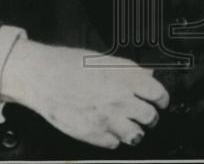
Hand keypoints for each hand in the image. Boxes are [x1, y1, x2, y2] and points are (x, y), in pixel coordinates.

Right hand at [0, 39, 168, 148]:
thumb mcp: (104, 59)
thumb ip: (129, 70)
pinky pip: (114, 144)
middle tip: (145, 114)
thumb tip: (147, 75)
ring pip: (136, 135)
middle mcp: (120, 99)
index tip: (160, 101)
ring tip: (129, 125)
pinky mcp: (92, 134)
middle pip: (150, 117)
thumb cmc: (69, 63)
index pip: (158, 94)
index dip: (161, 99)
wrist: (42, 76)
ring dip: (134, 131)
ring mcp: (107, 119)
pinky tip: (107, 129)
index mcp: (126, 77)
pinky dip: (113, 139)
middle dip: (150, 116)